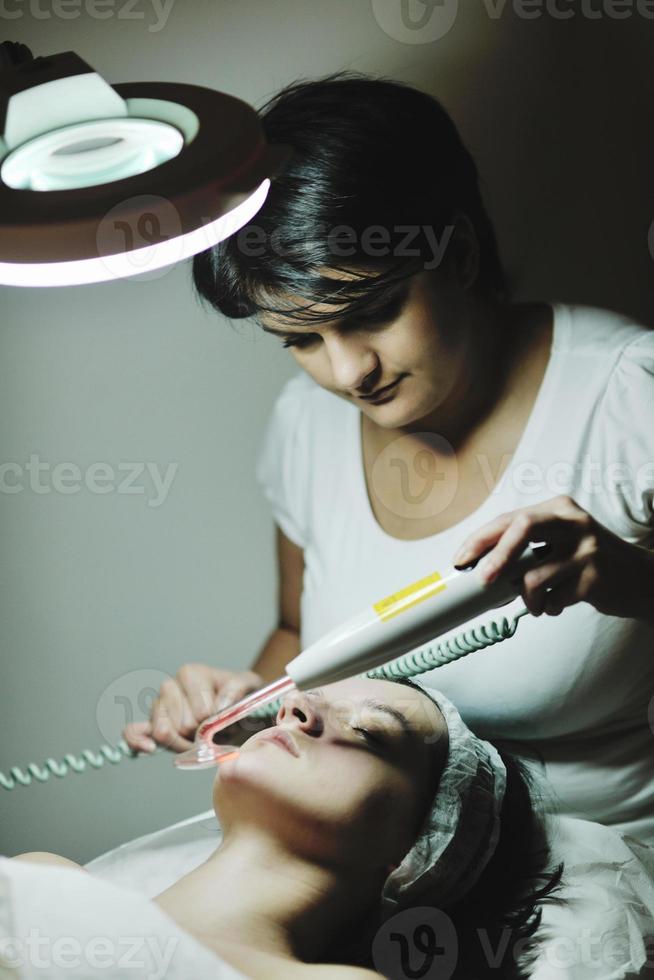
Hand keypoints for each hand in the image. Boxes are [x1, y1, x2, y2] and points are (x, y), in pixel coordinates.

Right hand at [122, 665, 264, 753]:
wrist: (236, 707)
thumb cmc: (240, 695)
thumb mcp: (248, 685)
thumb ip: (237, 687)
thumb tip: (219, 706)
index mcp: (192, 674)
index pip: (199, 709)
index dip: (213, 721)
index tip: (224, 721)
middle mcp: (171, 687)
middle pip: (181, 723)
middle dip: (201, 734)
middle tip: (214, 732)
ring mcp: (159, 706)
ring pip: (162, 729)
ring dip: (184, 743)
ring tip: (198, 740)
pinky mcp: (152, 725)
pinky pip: (133, 731)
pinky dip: (138, 740)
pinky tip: (149, 748)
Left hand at [451, 494, 652, 619]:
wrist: (641, 578)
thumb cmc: (588, 561)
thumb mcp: (562, 540)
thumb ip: (527, 545)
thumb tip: (478, 565)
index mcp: (559, 508)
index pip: (510, 518)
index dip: (480, 538)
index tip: (460, 559)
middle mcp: (574, 522)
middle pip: (521, 527)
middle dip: (494, 555)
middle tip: (481, 580)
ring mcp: (587, 548)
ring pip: (534, 576)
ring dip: (528, 598)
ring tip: (537, 603)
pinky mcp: (596, 577)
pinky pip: (554, 599)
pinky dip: (549, 608)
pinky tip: (559, 605)